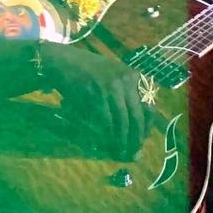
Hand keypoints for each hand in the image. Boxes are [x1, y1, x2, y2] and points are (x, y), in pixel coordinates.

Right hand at [38, 42, 151, 159]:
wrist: (63, 61)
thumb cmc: (86, 69)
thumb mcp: (112, 75)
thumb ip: (125, 92)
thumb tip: (133, 123)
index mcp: (133, 76)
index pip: (149, 106)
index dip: (146, 126)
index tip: (142, 139)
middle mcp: (126, 80)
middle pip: (138, 115)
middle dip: (137, 136)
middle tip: (134, 151)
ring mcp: (111, 87)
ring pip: (123, 120)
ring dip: (123, 138)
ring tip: (122, 151)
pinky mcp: (96, 94)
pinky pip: (106, 119)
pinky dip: (108, 132)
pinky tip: (107, 141)